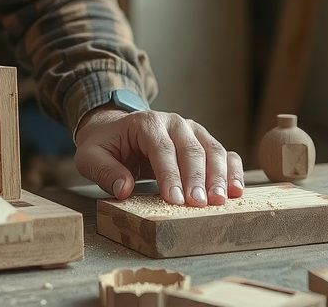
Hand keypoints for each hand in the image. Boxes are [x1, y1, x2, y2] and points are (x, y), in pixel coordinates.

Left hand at [74, 107, 243, 206]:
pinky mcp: (203, 140)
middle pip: (191, 149)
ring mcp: (191, 130)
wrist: (115, 127)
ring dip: (219, 176)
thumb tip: (124, 189)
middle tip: (200, 204)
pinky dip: (233, 170)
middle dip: (197, 178)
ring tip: (221, 200)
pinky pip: (223, 152)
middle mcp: (173, 122)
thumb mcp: (91, 155)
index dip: (169, 175)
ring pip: (212, 149)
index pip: (161, 149)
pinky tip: (236, 190)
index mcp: (146, 123)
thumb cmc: (105, 143)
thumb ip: (105, 171)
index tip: (174, 200)